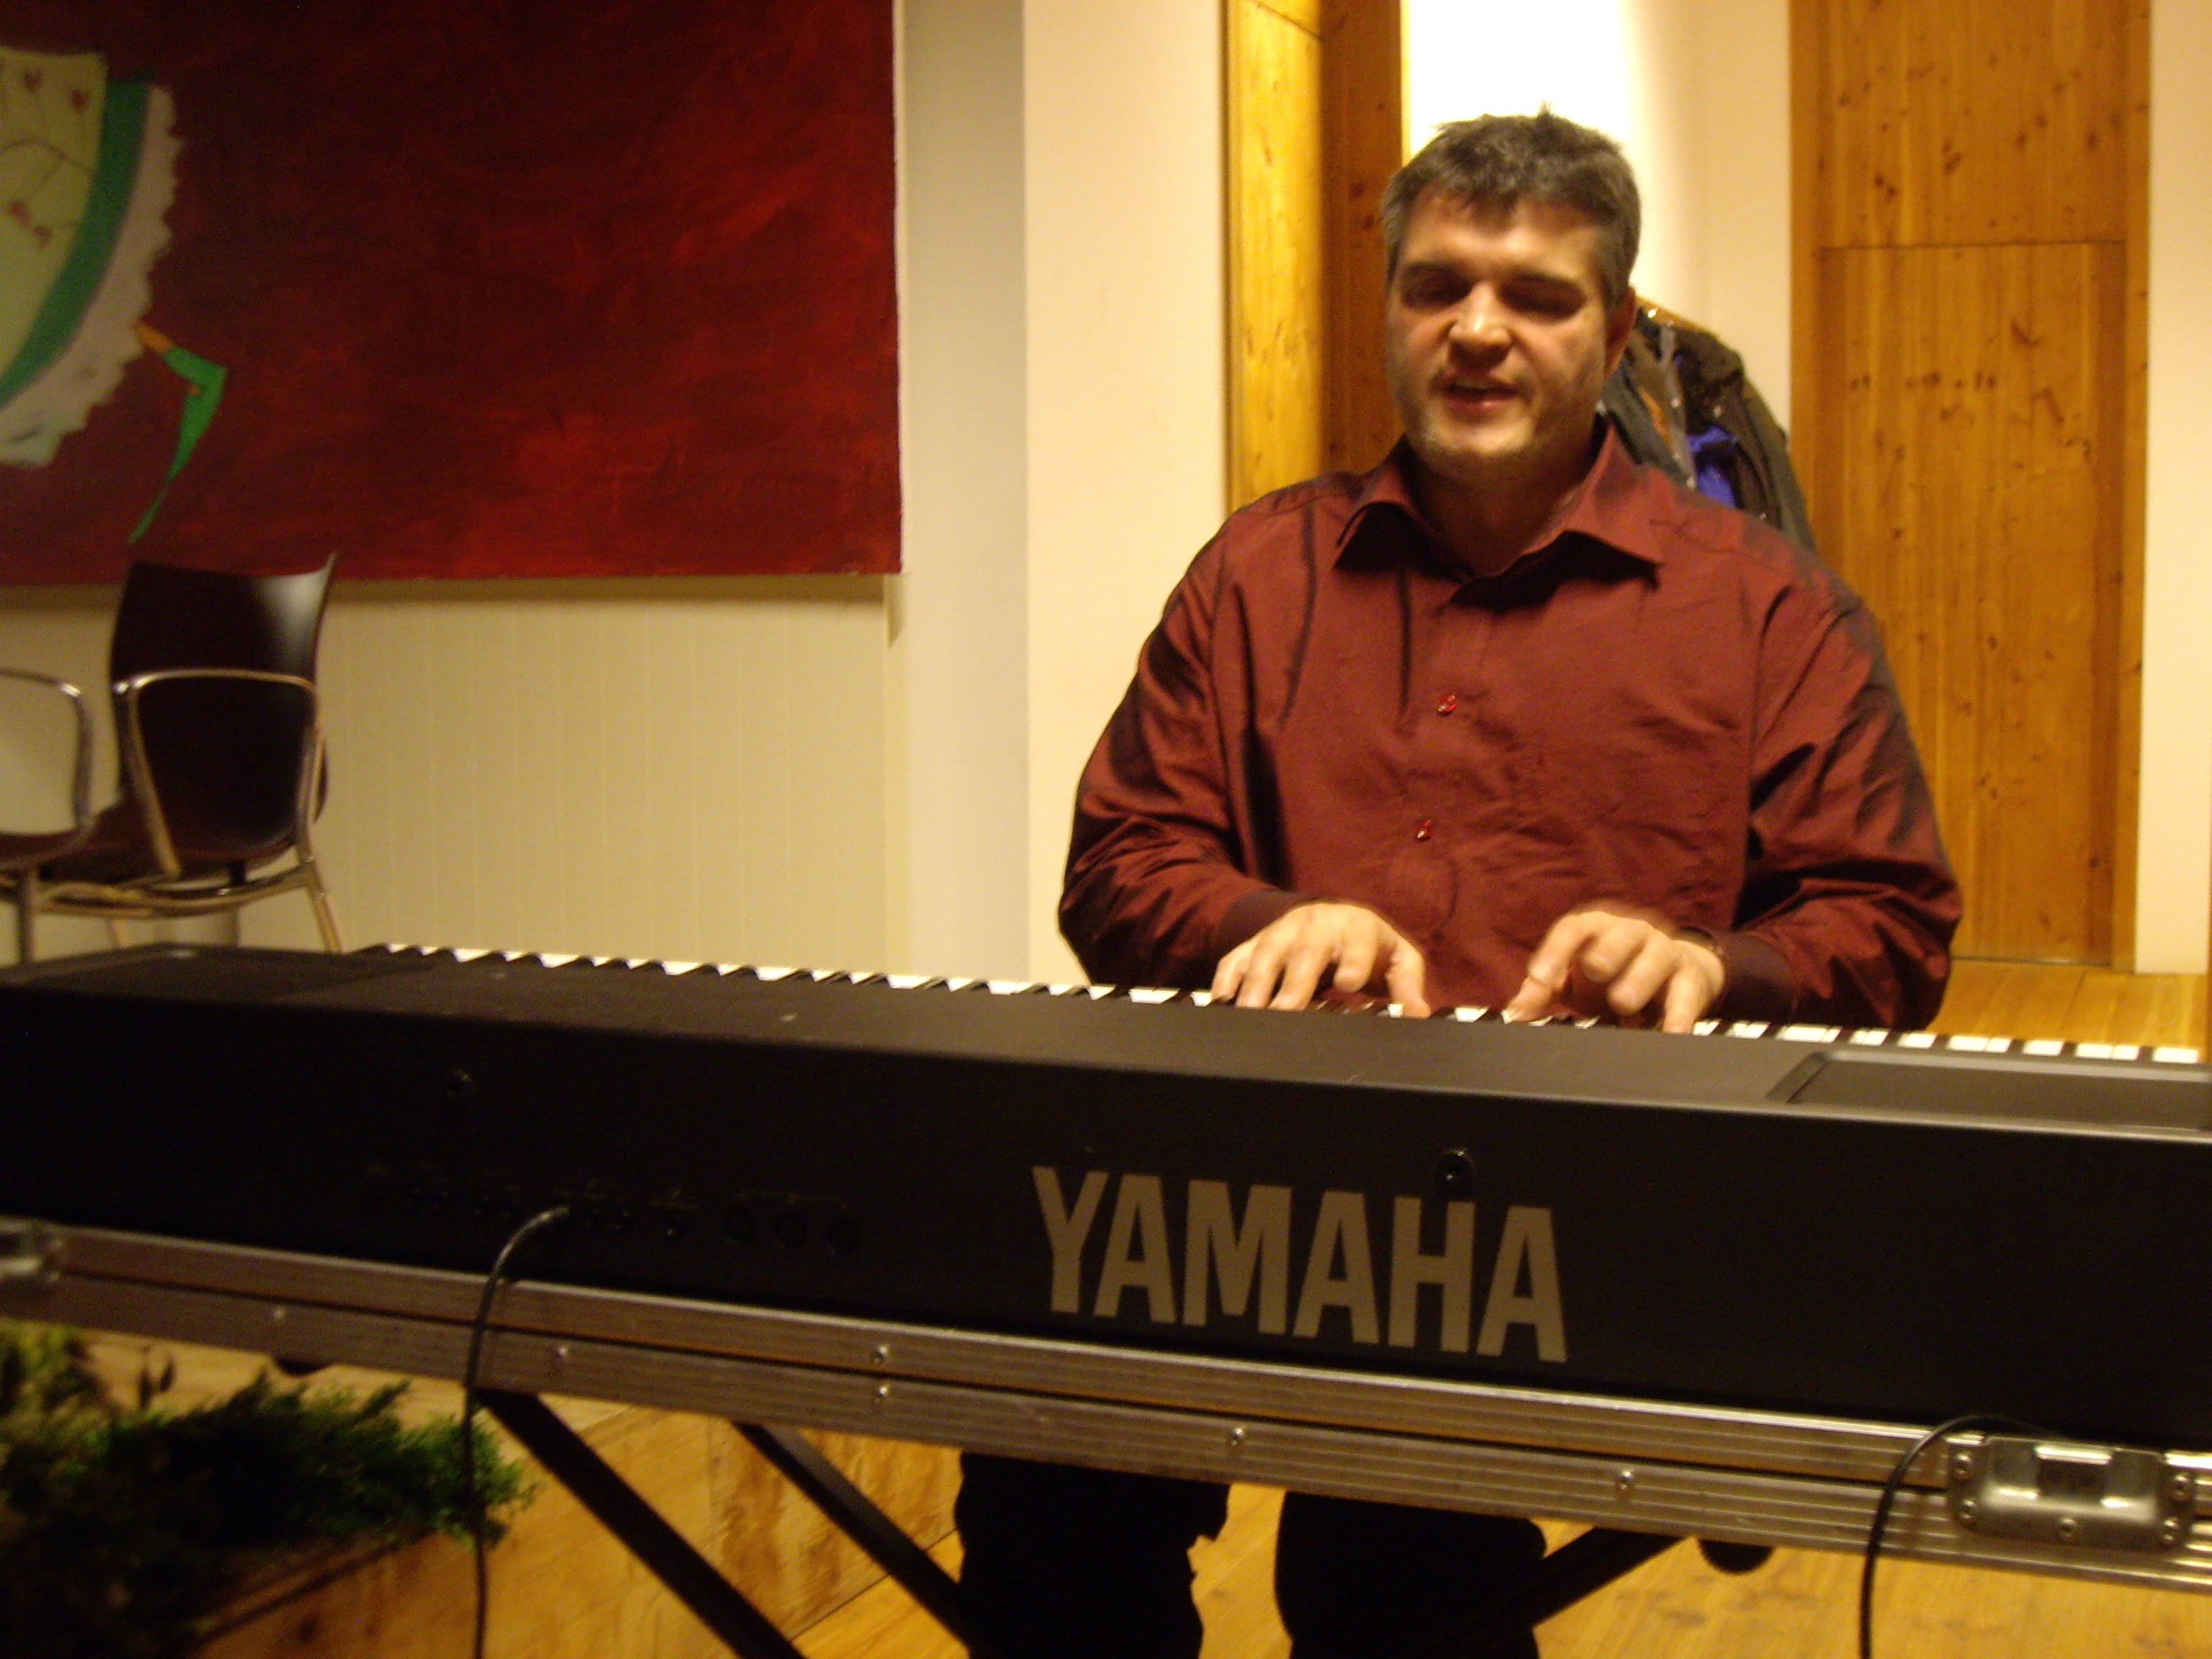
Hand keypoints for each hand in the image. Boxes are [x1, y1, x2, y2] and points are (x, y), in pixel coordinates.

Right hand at [1212, 902, 1430, 1016]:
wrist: (1336, 918)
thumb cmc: (1370, 947)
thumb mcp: (1398, 960)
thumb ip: (1407, 986)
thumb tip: (1418, 1014)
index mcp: (1356, 927)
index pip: (1356, 942)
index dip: (1352, 960)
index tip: (1348, 984)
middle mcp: (1316, 924)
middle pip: (1304, 951)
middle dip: (1294, 981)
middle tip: (1286, 1011)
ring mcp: (1282, 932)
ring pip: (1266, 953)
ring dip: (1256, 983)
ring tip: (1251, 1014)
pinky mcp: (1257, 942)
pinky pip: (1236, 957)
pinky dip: (1227, 977)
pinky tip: (1222, 1001)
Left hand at [1504, 905, 1723, 1032]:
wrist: (1676, 970)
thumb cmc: (1614, 971)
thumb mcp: (1575, 976)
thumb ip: (1544, 990)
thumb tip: (1516, 1012)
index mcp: (1597, 927)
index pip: (1573, 929)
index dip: (1555, 951)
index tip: (1540, 978)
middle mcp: (1633, 932)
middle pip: (1621, 934)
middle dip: (1608, 951)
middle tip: (1594, 970)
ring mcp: (1664, 951)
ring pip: (1657, 957)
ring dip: (1640, 979)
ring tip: (1623, 1003)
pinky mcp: (1690, 978)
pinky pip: (1687, 994)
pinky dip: (1680, 1014)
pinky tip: (1671, 1032)